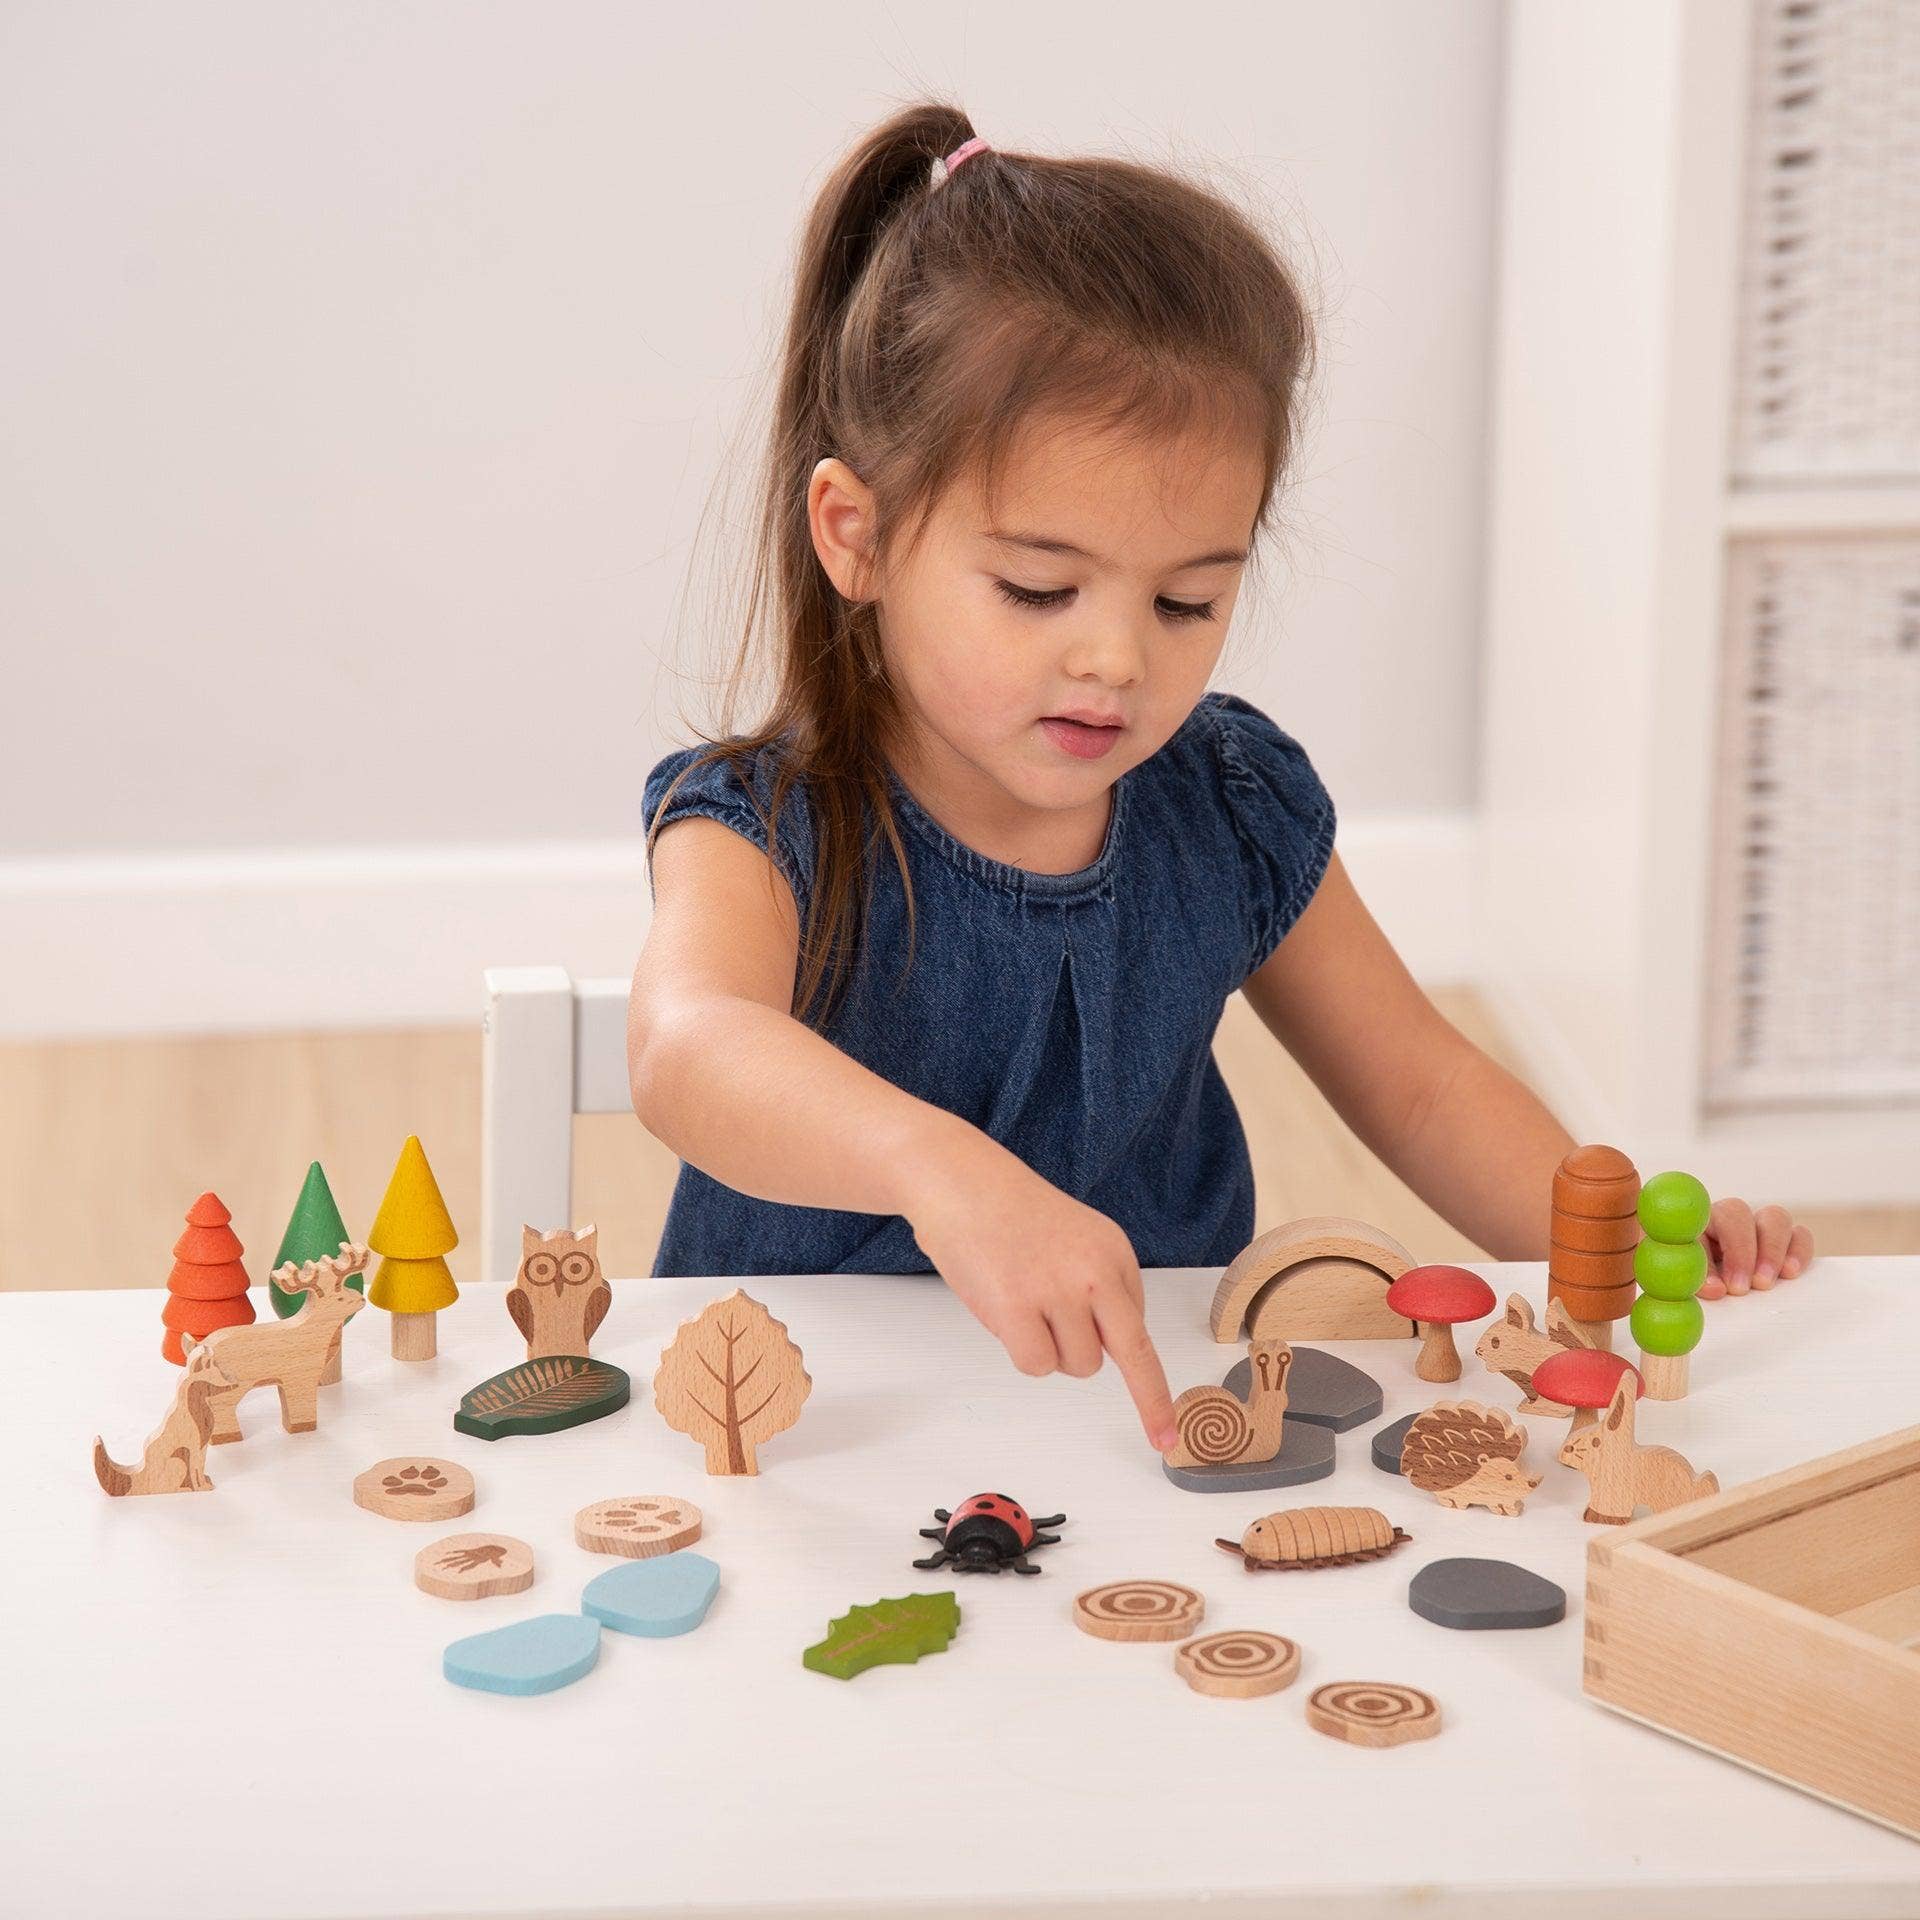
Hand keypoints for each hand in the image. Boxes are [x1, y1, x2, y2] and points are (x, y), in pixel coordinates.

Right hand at [902, 1133, 1177, 1451]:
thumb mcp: (1076, 1237)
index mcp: (1115, 1252)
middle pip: (1129, 1355)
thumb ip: (1100, 1288)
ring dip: (1049, 1350)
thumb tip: (1110, 1343)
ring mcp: (1058, 1289)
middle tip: (1156, 1435)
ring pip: (1076, 1365)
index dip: (1154, 1386)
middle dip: (1148, 1402)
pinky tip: (1003, 1311)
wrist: (958, 1180)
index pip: (1143, 1328)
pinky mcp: (1017, 1306)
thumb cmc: (1008, 1213)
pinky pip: (1036, 1365)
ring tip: (1021, 1304)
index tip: (1165, 1433)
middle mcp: (1096, 1271)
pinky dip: (1020, 1350)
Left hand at [1700, 1198, 1813, 1297]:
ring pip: (1774, 1217)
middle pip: (1739, 1212)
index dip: (1724, 1255)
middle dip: (1745, 1251)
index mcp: (1699, 1222)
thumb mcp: (1690, 1278)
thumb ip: (1696, 1280)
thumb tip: (1716, 1289)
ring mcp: (1759, 1225)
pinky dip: (1799, 1252)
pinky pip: (1800, 1235)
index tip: (1727, 1288)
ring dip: (1772, 1250)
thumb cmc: (1697, 1279)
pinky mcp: (1785, 1240)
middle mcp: (1729, 1218)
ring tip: (1766, 1283)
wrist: (1709, 1285)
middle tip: (1746, 1286)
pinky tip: (1790, 1273)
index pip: (1709, 1225)